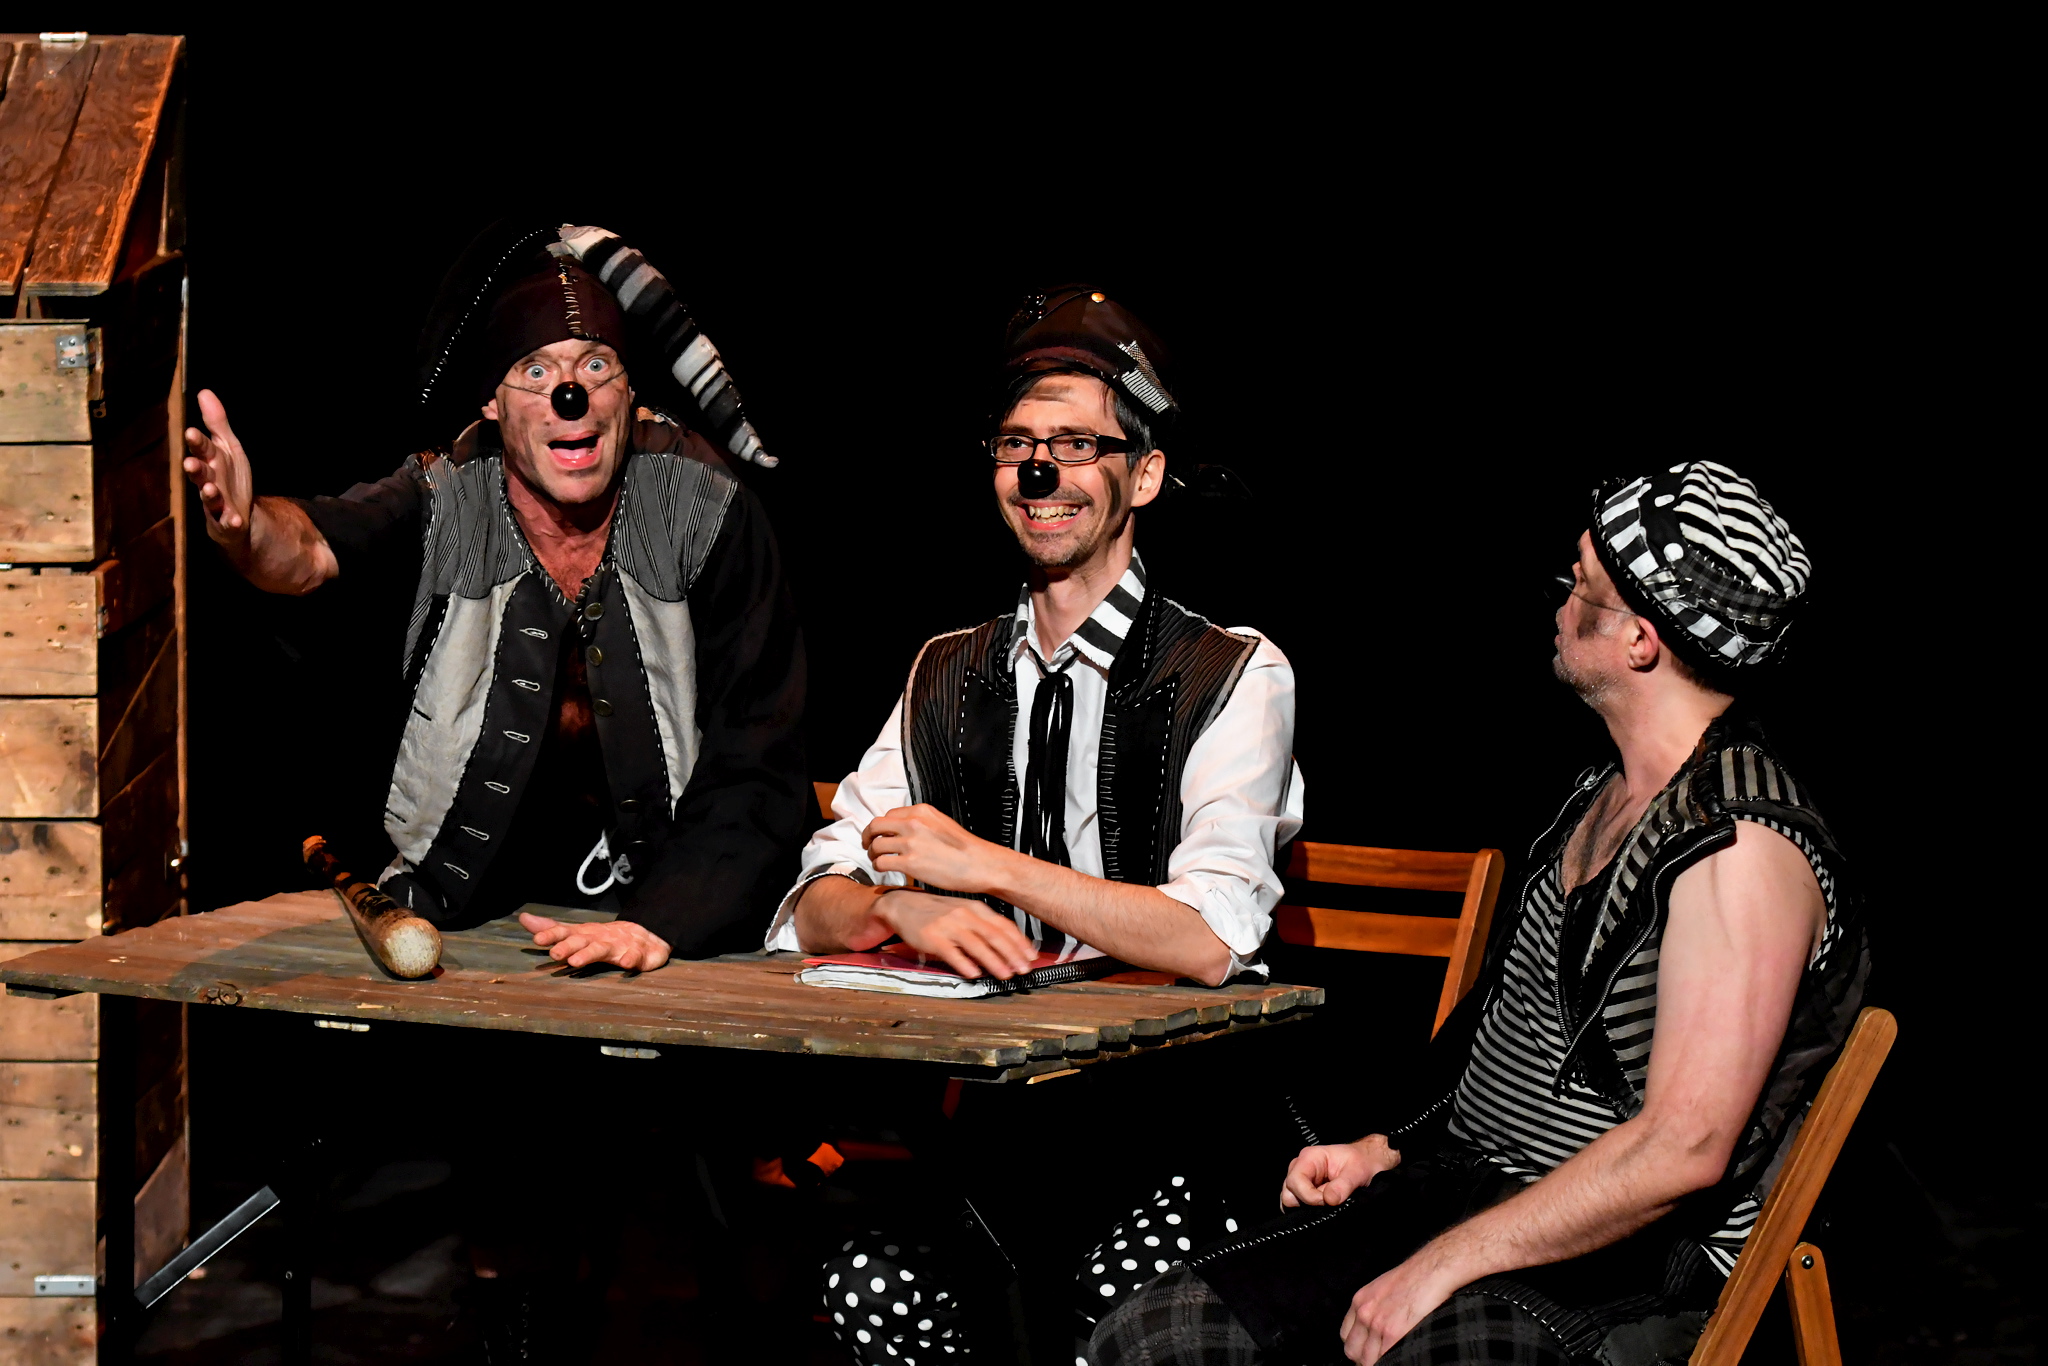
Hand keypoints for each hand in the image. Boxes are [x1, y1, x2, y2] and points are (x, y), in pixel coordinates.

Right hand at [183, 389, 255, 547]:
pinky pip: (227, 523)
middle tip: (190, 463)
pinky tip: (234, 520)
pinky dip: (230, 521)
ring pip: (210, 498)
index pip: (203, 449)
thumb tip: (204, 391)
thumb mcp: (228, 447)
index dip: (197, 443)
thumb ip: (216, 422)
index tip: (192, 433)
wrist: (238, 515)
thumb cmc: (229, 478)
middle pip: (201, 474)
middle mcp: (209, 481)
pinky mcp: (226, 523)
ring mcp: (216, 504)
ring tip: (209, 489)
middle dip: (196, 468)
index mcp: (210, 461)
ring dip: (209, 494)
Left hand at [520, 912, 670, 970]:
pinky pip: (634, 957)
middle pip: (581, 941)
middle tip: (555, 953)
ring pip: (602, 949)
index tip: (537, 939)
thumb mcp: (577, 934)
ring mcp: (618, 946)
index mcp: (584, 935)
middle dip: (568, 946)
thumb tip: (523, 918)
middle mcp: (598, 939)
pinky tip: (626, 964)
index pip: (565, 932)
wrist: (645, 937)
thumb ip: (552, 929)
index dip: (552, 935)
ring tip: (576, 962)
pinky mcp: (637, 954)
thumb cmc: (605, 938)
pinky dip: (631, 959)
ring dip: (589, 954)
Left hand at [863, 804, 1009, 893]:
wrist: (980, 864)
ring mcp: (911, 843)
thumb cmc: (965, 849)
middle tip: (869, 846)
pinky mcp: (910, 863)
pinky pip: (881, 863)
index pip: (888, 815)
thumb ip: (922, 823)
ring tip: (878, 861)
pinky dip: (878, 867)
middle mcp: (913, 823)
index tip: (880, 835)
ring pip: (876, 846)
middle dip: (868, 837)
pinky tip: (885, 870)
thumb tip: (904, 829)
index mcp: (921, 811)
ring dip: (873, 854)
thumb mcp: (942, 823)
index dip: (881, 827)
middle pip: (876, 826)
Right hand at [873, 888, 1035, 979]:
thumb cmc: (936, 910)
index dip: (1019, 942)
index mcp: (975, 908)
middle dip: (1012, 954)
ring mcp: (948, 925)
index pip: (1003, 925)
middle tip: (1023, 968)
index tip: (1031, 956)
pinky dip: (964, 963)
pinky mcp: (932, 937)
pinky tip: (974, 973)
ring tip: (1005, 974)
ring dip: (993, 961)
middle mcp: (964, 914)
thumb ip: (983, 925)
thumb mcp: (963, 910)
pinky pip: (951, 952)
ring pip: (976, 944)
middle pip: (994, 935)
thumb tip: (1007, 945)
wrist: (902, 904)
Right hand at [1281, 1134, 1399, 1208]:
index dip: (1309, 1196)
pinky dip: (1308, 1210)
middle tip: (1329, 1203)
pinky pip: (1298, 1204)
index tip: (1328, 1202)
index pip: (1295, 1181)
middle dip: (1307, 1203)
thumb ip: (1343, 1185)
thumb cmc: (1362, 1163)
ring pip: (1291, 1200)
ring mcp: (1301, 1180)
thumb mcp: (1357, 1172)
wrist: (1368, 1163)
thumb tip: (1329, 1200)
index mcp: (1309, 1158)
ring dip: (1308, 1207)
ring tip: (1328, 1204)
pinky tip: (1324, 1207)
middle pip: (1289, 1192)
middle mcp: (1300, 1167)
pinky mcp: (1304, 1191)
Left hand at [1339, 1252, 1457, 1364]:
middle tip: (1377, 1359)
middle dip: (1363, 1358)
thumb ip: (1372, 1308)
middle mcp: (1364, 1314)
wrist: (1430, 1271)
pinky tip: (1399, 1358)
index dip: (1357, 1346)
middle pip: (1352, 1351)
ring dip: (1377, 1362)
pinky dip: (1390, 1362)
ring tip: (1390, 1359)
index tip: (1365, 1351)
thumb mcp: (1380, 1288)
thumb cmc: (1412, 1278)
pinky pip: (1384, 1359)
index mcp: (1359, 1301)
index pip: (1345, 1335)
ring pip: (1367, 1360)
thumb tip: (1372, 1329)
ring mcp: (1377, 1325)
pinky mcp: (1393, 1334)